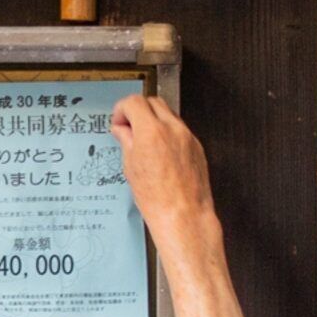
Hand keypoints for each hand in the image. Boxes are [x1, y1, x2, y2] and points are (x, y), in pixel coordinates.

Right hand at [110, 96, 220, 247]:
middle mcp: (172, 128)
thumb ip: (126, 141)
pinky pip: (179, 129)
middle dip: (138, 111)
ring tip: (144, 142)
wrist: (183, 214)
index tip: (119, 121)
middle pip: (153, 102)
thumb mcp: (131, 167)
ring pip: (168, 114)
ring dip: (154, 120)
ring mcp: (187, 136)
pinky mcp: (196, 145)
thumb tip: (122, 130)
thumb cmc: (157, 198)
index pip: (134, 102)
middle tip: (129, 127)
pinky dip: (167, 133)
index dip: (122, 109)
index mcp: (151, 131)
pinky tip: (160, 152)